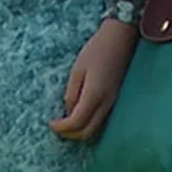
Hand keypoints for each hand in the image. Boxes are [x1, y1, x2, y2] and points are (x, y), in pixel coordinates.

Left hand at [48, 18, 138, 139]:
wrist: (121, 38)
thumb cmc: (97, 50)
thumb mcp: (78, 70)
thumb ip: (72, 93)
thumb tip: (68, 111)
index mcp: (94, 95)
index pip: (76, 123)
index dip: (61, 127)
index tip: (50, 123)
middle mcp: (106, 103)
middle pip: (87, 132)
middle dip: (70, 134)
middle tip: (57, 127)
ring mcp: (114, 102)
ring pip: (96, 128)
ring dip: (80, 130)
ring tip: (66, 123)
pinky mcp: (116, 98)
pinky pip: (102, 120)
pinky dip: (89, 123)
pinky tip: (80, 114)